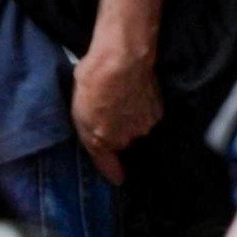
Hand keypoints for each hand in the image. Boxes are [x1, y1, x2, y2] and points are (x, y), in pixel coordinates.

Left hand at [73, 39, 161, 180]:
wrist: (122, 58)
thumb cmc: (94, 80)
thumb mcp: (78, 112)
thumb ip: (93, 141)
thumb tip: (110, 165)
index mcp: (104, 140)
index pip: (111, 167)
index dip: (114, 172)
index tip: (119, 179)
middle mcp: (129, 137)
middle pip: (123, 142)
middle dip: (117, 132)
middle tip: (109, 111)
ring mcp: (146, 124)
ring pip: (137, 128)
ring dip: (129, 118)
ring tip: (121, 98)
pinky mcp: (158, 109)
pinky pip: (148, 115)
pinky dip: (141, 107)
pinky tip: (133, 92)